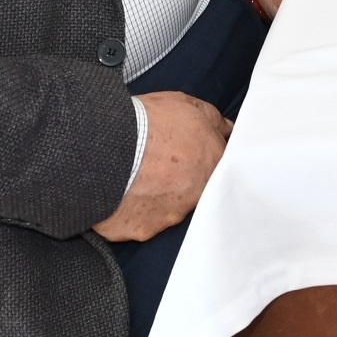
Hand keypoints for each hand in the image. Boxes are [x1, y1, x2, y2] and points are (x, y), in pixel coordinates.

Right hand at [93, 92, 229, 241]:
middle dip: (179, 182)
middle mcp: (196, 196)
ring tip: (135, 178)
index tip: (187, 157)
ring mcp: (169, 217)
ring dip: (155, 198)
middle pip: (193, 193)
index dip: (201, 163)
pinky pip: (139, 223)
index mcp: (212, 166)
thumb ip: (214, 121)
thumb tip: (228, 129)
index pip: (217, 171)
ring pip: (166, 210)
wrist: (108, 145)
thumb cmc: (149, 122)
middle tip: (158, 166)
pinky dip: (132, 212)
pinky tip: (121, 194)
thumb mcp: (187, 105)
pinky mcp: (142, 230)